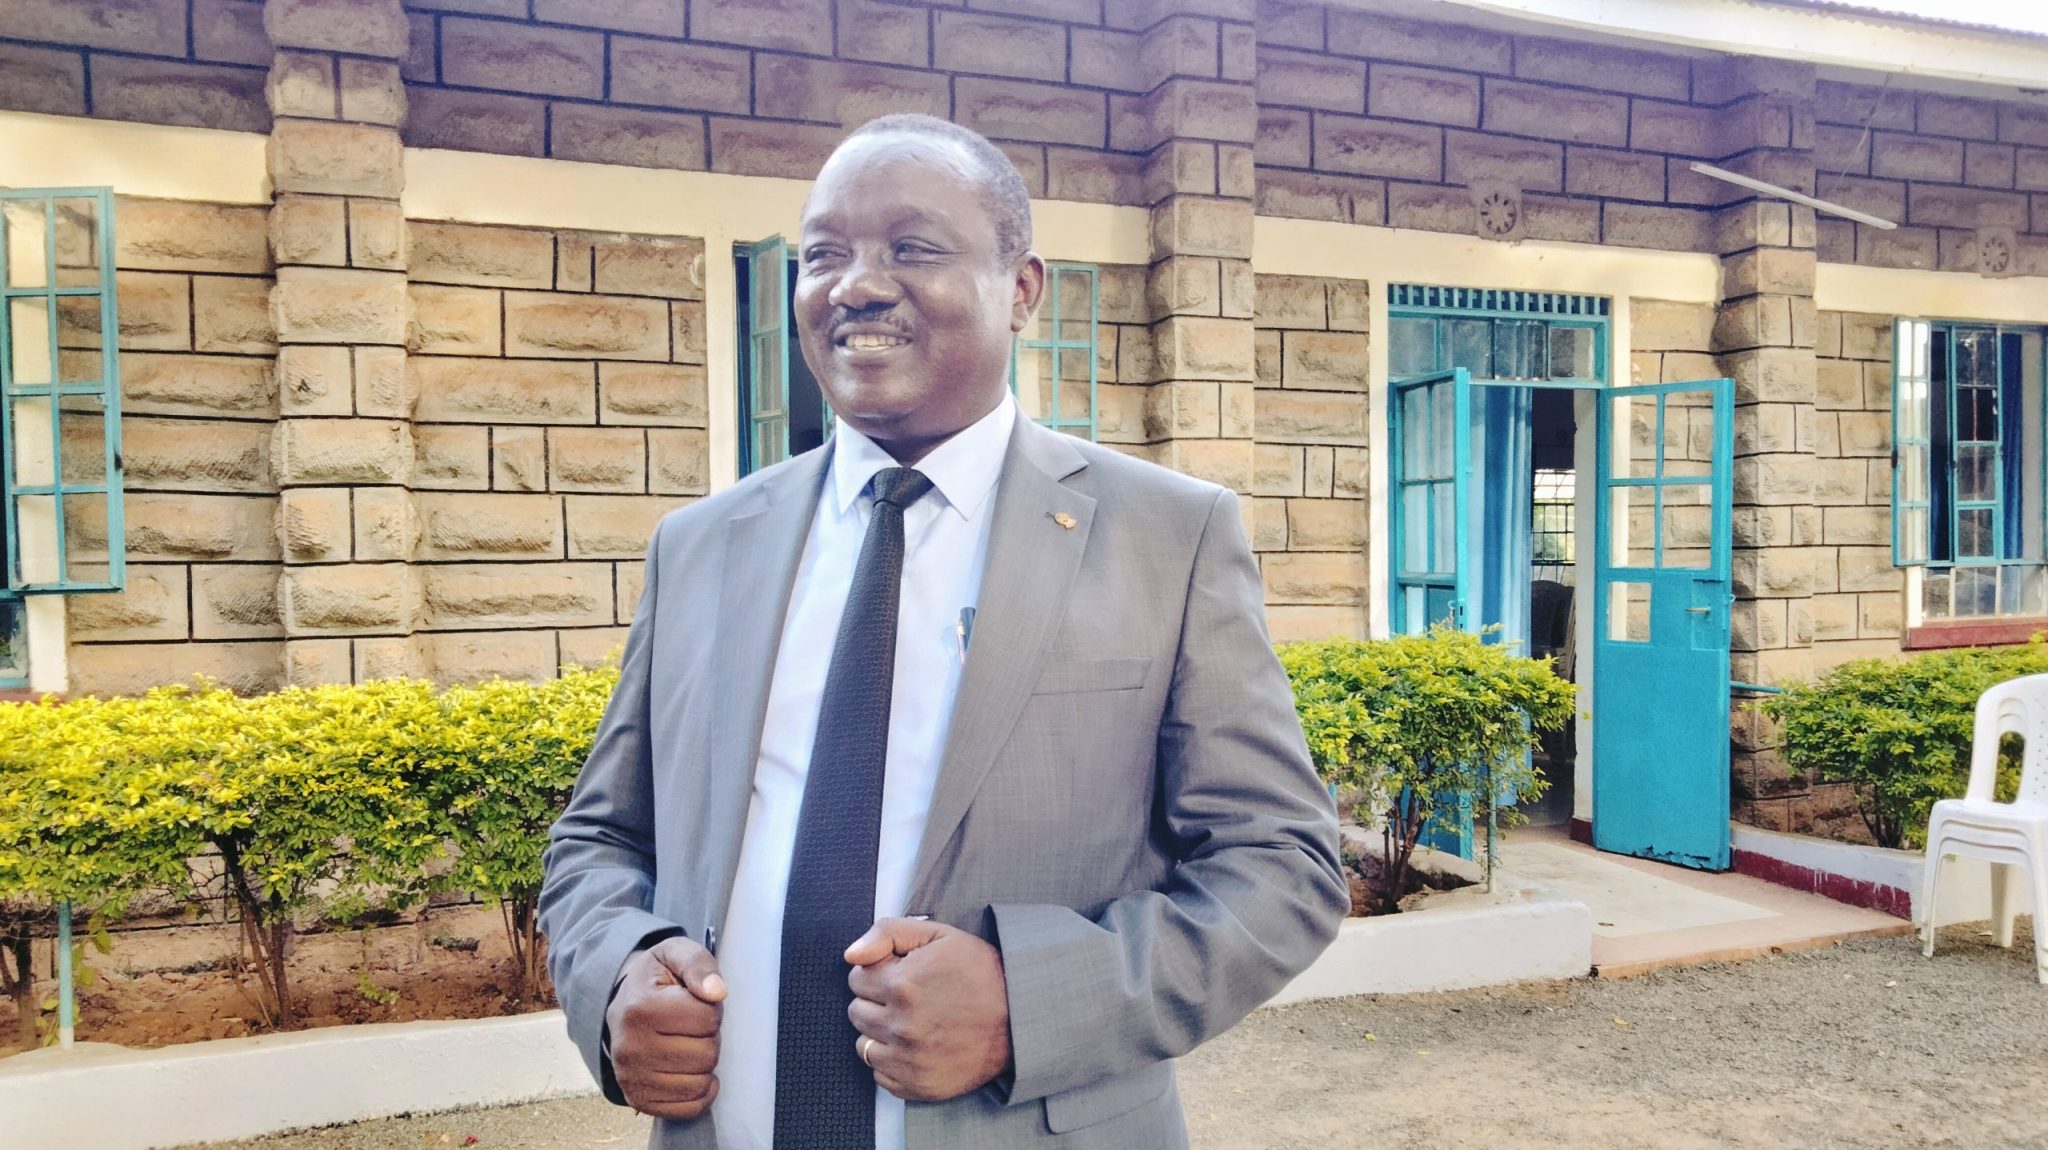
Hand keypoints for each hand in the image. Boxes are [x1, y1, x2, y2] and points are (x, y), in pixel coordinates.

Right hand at [605, 936, 726, 1119]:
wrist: (622, 1005)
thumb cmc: (656, 980)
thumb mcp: (675, 954)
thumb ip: (698, 964)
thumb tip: (717, 992)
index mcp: (640, 1007)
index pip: (707, 1018)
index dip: (711, 1009)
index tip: (693, 1002)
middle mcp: (630, 1047)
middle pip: (706, 1054)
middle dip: (709, 1037)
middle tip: (690, 1026)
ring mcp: (631, 1077)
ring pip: (700, 1083)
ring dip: (704, 1064)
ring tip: (687, 1044)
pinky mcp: (638, 1099)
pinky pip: (688, 1108)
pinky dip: (699, 1092)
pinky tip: (690, 1071)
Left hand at [844, 917, 1011, 1101]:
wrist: (1021, 1018)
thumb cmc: (981, 973)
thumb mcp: (939, 935)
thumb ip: (887, 933)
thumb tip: (850, 954)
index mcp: (902, 985)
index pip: (857, 978)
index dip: (879, 971)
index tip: (901, 973)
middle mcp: (900, 1025)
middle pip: (856, 1012)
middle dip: (876, 1000)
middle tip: (909, 997)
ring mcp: (908, 1060)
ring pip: (864, 1045)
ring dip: (881, 1032)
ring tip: (913, 1021)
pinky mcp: (917, 1085)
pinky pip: (880, 1075)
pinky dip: (892, 1061)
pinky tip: (917, 1046)